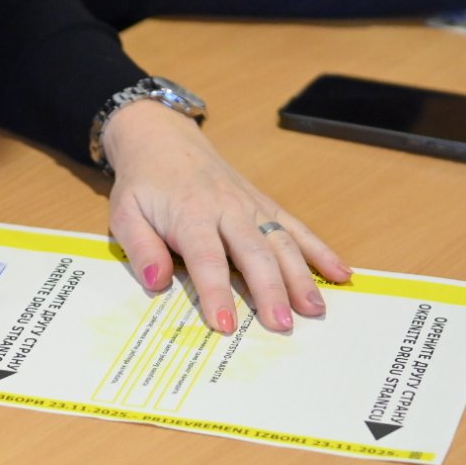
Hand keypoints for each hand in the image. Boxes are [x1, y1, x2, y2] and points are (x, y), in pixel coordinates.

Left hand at [101, 100, 352, 333]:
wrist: (163, 139)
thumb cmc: (144, 183)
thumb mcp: (124, 213)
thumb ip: (140, 247)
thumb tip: (156, 281)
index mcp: (191, 214)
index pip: (207, 259)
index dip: (217, 293)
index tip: (225, 325)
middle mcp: (228, 209)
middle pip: (254, 252)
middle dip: (271, 290)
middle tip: (283, 326)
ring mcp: (251, 206)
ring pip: (282, 242)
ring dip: (301, 276)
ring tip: (315, 309)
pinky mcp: (265, 205)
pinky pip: (296, 228)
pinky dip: (320, 250)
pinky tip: (341, 273)